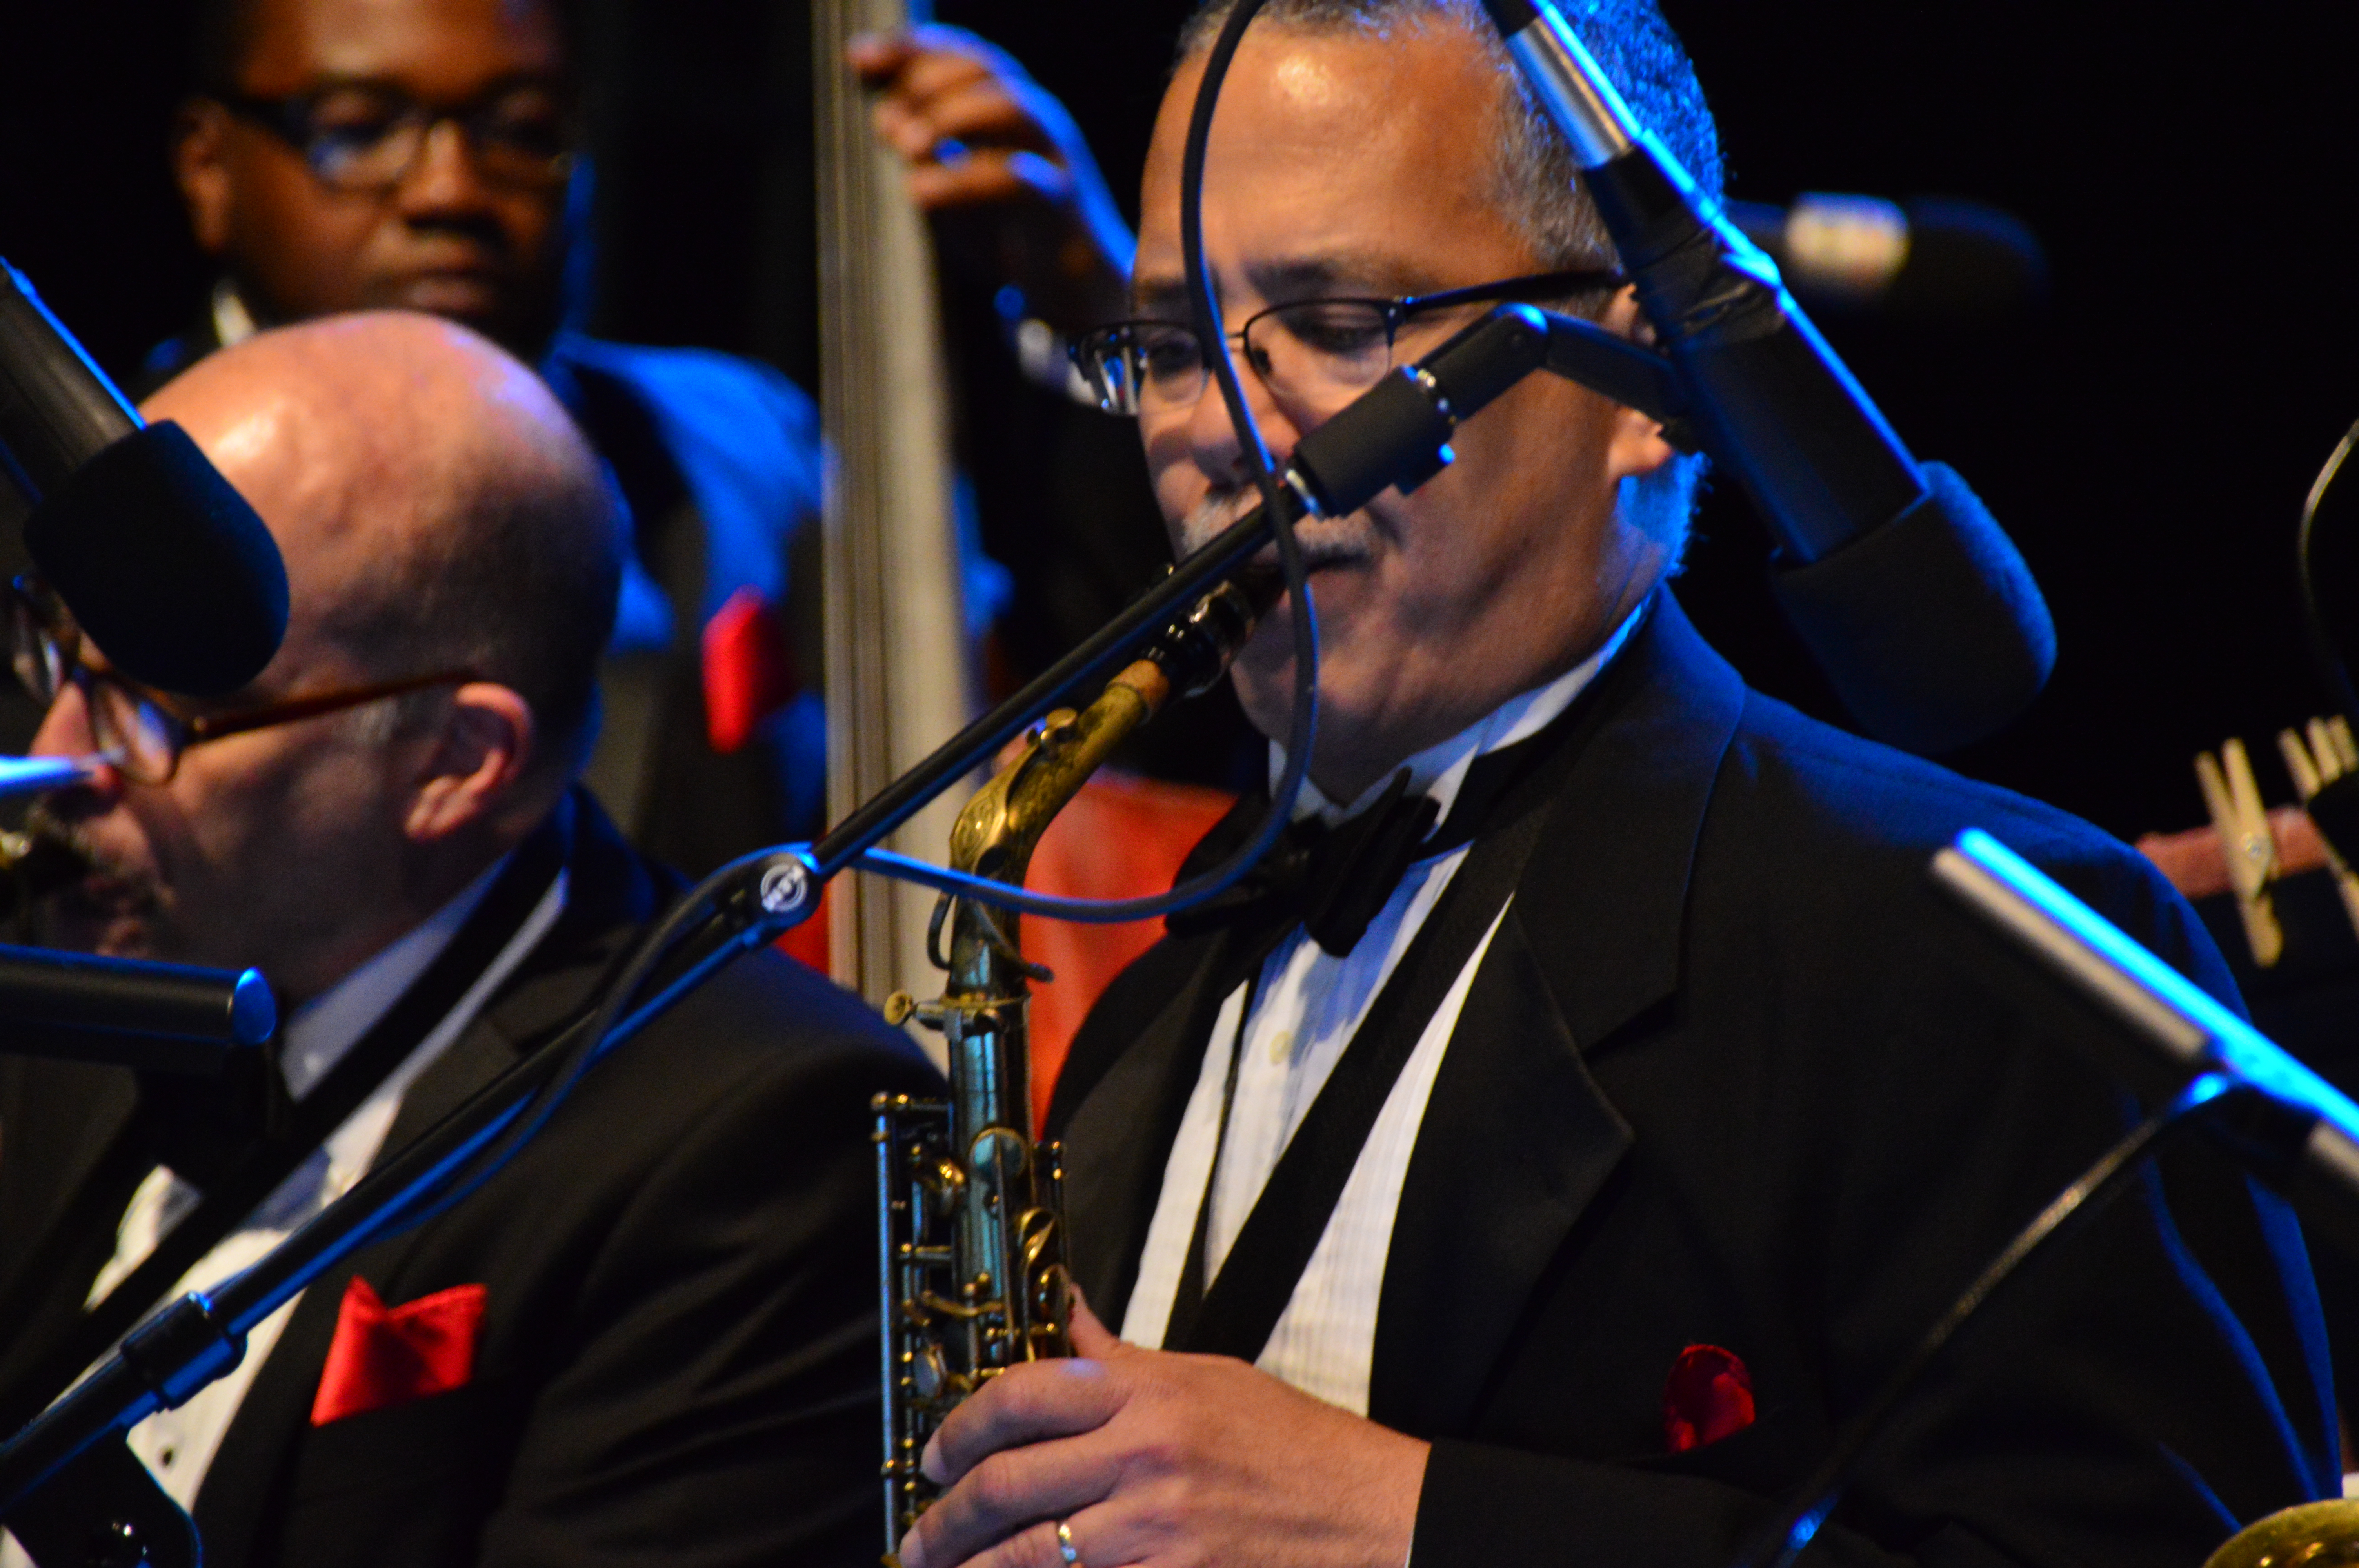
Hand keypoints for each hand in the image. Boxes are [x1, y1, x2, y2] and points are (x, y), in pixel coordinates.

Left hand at [849, 25, 1133, 331]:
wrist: (1076, 297)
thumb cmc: (1010, 238)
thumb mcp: (955, 186)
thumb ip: (926, 150)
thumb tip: (885, 117)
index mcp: (1010, 110)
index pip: (962, 58)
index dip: (911, 50)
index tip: (858, 58)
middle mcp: (1037, 123)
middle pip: (985, 69)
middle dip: (925, 79)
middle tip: (885, 124)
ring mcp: (1054, 161)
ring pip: (1010, 108)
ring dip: (949, 116)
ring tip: (903, 145)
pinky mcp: (1061, 209)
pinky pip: (1016, 180)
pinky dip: (961, 181)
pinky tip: (918, 191)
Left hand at [898, 1301, 1428, 1567]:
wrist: (1370, 1517)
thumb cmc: (1290, 1446)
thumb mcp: (1204, 1380)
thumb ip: (1116, 1359)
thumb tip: (1058, 1311)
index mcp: (1147, 1394)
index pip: (1022, 1394)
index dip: (961, 1427)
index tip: (936, 1455)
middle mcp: (1144, 1456)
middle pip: (1009, 1481)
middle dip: (945, 1516)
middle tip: (919, 1536)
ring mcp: (1156, 1528)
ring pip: (1027, 1552)